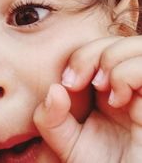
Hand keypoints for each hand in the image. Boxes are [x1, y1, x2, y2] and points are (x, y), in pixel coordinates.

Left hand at [34, 36, 141, 162]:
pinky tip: (118, 100)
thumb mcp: (67, 143)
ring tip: (102, 89)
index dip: (82, 56)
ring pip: (137, 45)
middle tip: (77, 83)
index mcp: (108, 88)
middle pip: (118, 40)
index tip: (68, 83)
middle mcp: (129, 85)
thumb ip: (51, 119)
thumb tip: (54, 89)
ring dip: (112, 59)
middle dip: (92, 54)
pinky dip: (128, 74)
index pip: (99, 48)